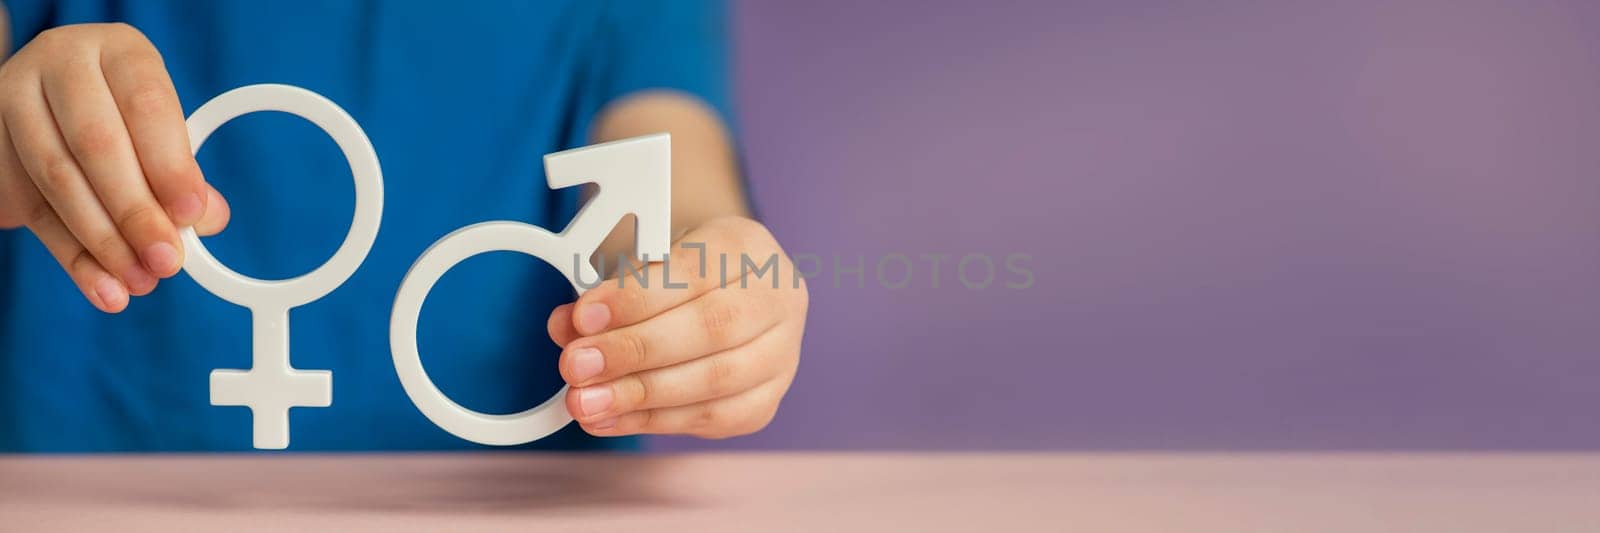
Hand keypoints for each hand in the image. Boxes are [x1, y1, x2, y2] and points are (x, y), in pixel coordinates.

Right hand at [0, 23, 229, 312]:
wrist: (52, 104)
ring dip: (102, 242)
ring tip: (140, 281)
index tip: (191, 214)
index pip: (146, 105)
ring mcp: (15, 100)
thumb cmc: (123, 115)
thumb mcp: (161, 128)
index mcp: (119, 52)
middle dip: (135, 213)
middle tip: (167, 261)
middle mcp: (61, 65)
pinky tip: (102, 285)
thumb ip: (184, 171)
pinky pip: (30, 208)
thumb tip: (208, 218)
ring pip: (56, 178)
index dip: (170, 164)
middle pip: (96, 145)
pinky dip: (70, 255)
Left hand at [548, 216, 807, 438]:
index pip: (694, 272)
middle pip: (711, 329)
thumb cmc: (683, 277)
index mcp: (748, 247)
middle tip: (577, 364)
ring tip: (585, 400)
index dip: (636, 298)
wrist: (727, 296)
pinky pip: (712, 418)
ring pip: (715, 380)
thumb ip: (610, 294)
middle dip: (634, 351)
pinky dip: (653, 420)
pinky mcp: (765, 401)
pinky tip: (611, 417)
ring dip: (639, 395)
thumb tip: (567, 327)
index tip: (584, 317)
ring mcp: (781, 354)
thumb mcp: (646, 266)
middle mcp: (779, 299)